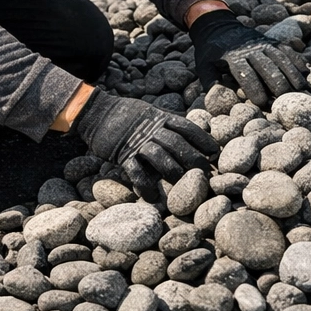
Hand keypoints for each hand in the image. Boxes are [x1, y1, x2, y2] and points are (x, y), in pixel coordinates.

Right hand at [71, 89, 216, 200]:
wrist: (95, 113)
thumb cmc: (125, 114)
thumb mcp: (149, 112)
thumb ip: (165, 122)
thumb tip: (186, 133)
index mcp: (160, 118)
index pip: (186, 127)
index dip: (202, 138)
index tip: (214, 150)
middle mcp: (151, 130)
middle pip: (177, 143)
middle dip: (193, 158)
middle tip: (206, 172)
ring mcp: (137, 142)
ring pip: (160, 156)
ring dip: (173, 171)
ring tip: (183, 185)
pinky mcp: (122, 154)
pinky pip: (135, 171)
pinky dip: (144, 185)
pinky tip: (152, 198)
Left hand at [189, 8, 307, 108]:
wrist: (218, 26)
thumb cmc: (211, 52)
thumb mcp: (204, 65)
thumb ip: (210, 81)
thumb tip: (217, 98)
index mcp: (234, 57)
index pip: (246, 74)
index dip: (255, 88)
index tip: (262, 103)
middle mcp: (251, 49)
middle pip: (268, 66)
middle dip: (278, 83)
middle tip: (286, 99)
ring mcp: (264, 43)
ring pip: (281, 58)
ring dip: (292, 73)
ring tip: (302, 89)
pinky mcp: (272, 41)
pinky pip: (287, 50)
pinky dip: (297, 60)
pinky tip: (306, 72)